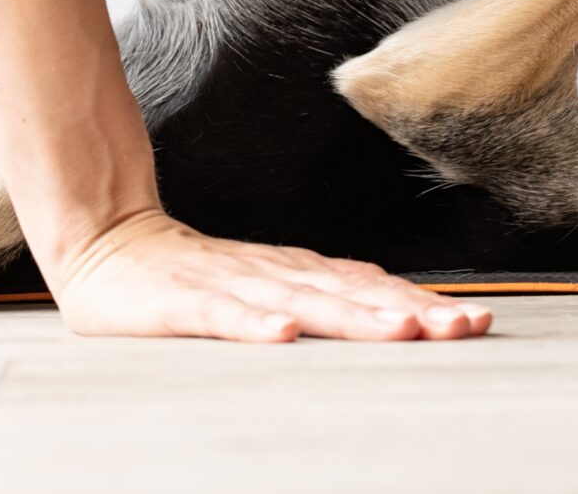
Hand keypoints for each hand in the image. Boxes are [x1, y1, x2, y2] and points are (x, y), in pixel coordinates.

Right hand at [48, 209, 493, 342]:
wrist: (104, 241)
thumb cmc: (189, 277)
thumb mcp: (265, 288)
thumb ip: (324, 297)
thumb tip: (404, 311)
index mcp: (292, 274)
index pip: (367, 288)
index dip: (419, 303)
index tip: (472, 321)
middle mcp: (270, 275)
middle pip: (348, 296)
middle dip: (407, 312)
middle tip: (458, 327)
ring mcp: (225, 284)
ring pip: (297, 302)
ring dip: (352, 317)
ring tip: (398, 331)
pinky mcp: (178, 301)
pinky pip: (219, 314)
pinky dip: (251, 323)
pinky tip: (280, 336)